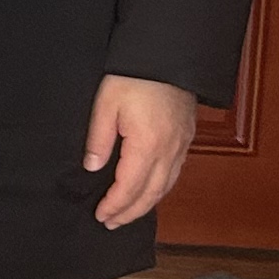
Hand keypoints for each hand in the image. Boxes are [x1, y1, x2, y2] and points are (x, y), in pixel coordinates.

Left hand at [85, 75, 198, 228]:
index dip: (115, 205)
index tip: (100, 215)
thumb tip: (92, 167)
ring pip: (166, 186)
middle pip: (151, 193)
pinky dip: (161, 188)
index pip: (129, 187)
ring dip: (147, 204)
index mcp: (147, 145)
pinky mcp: (186, 137)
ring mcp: (182, 145)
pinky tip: (150, 190)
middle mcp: (169, 151)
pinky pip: (175, 173)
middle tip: (111, 223)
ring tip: (128, 213)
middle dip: (130, 212)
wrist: (169, 55)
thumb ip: (99, 138)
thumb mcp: (106, 103)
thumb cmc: (134, 76)